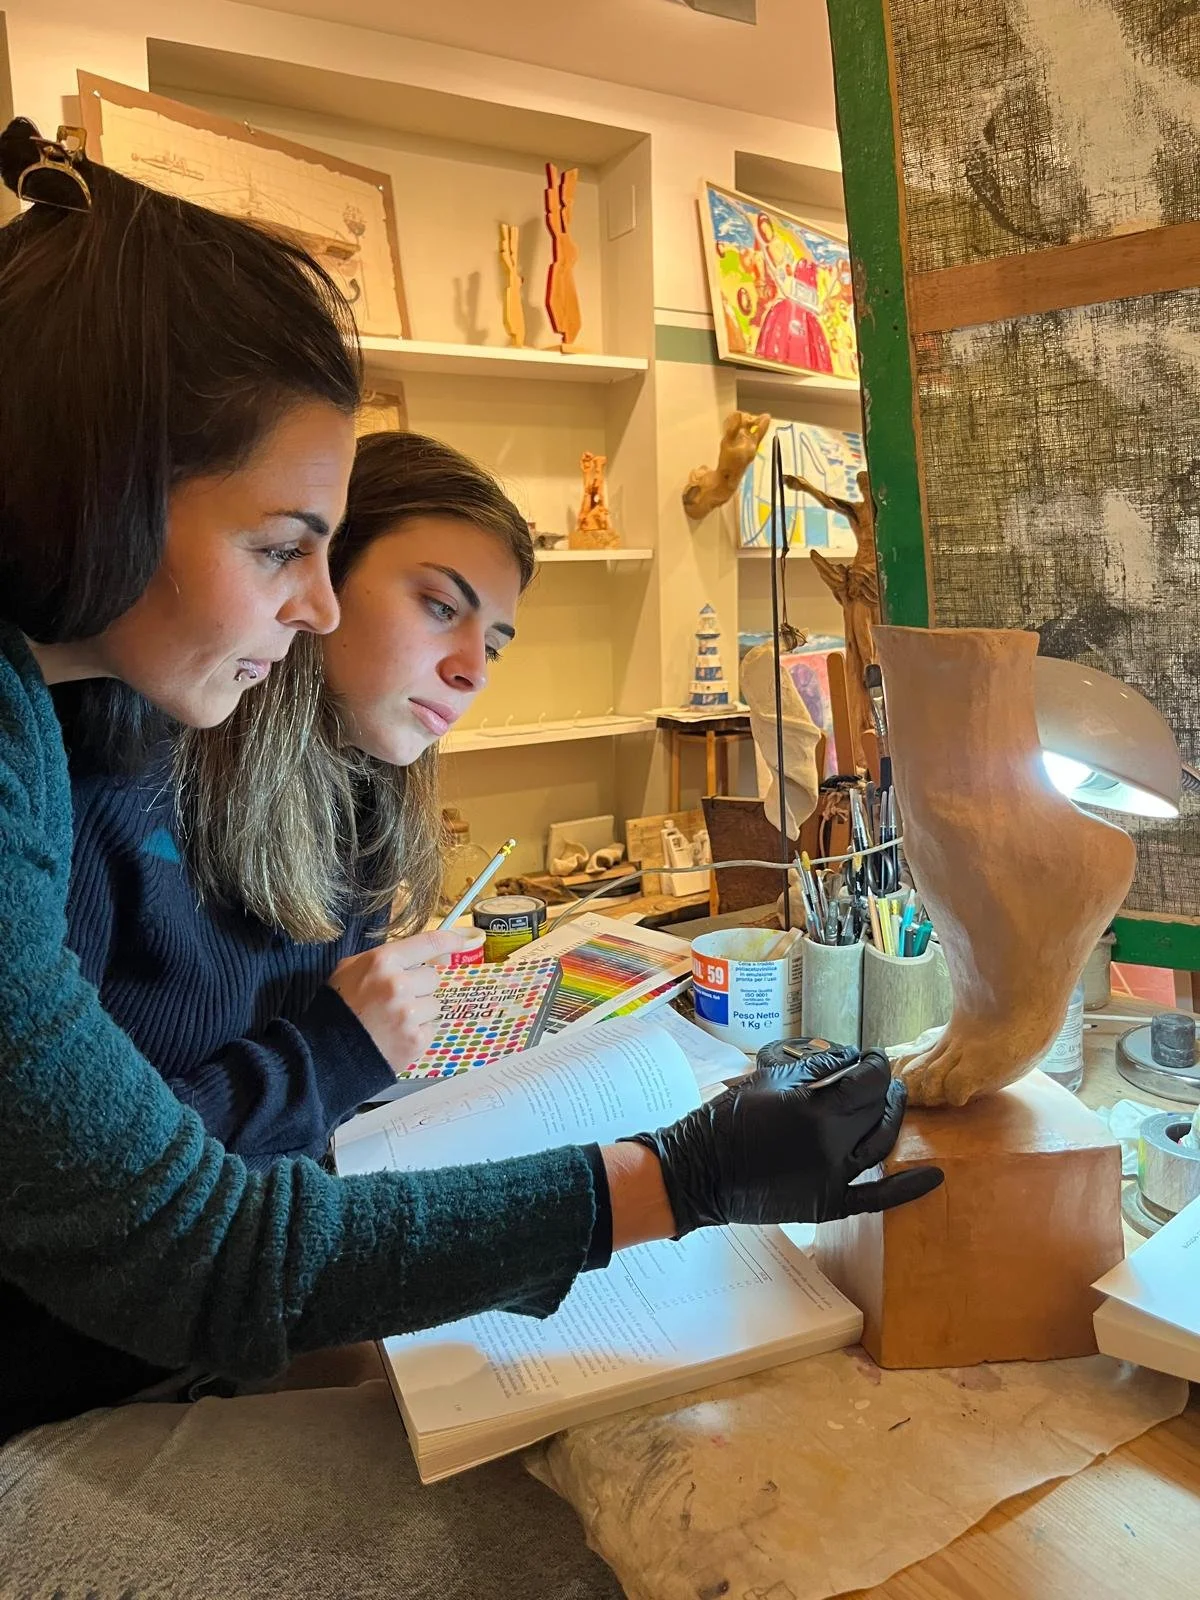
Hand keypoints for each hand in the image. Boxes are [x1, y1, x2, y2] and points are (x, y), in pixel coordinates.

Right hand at [328, 930, 482, 1073]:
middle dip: (420, 987)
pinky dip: (418, 1032)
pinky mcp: (416, 1039)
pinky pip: (432, 1028)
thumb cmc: (339, 1007)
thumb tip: (431, 956)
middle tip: (398, 999)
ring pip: (435, 1004)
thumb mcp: (351, 969)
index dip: (448, 940)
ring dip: (420, 1011)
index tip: (460, 941)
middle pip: (433, 977)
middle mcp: (398, 984)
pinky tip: (397, 1035)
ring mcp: (408, 1013)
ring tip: (394, 1020)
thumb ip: (387, 958)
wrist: (327, 1053)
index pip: (427, 943)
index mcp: (382, 961)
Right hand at [622, 1048, 942, 1234]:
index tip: (875, 1057)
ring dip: (894, 1119)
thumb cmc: (728, 1118)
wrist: (700, 1170)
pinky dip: (907, 1189)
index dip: (877, 1064)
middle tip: (884, 1077)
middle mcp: (830, 1144)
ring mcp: (832, 1178)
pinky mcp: (828, 1204)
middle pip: (877, 1109)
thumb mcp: (768, 1078)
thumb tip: (852, 1057)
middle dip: (885, 1088)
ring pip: (881, 1143)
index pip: (866, 1080)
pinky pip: (877, 1198)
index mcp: (814, 1109)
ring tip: (897, 1103)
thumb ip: (815, 1069)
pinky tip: (934, 1177)